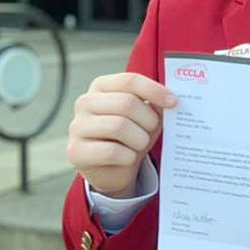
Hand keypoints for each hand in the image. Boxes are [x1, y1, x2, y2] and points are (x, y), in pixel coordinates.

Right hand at [67, 72, 176, 197]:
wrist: (113, 168)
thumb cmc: (130, 137)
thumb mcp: (145, 117)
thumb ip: (155, 105)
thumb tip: (170, 100)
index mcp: (101, 87)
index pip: (129, 80)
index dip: (154, 90)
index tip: (173, 102)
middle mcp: (85, 102)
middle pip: (126, 103)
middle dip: (148, 120)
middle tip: (152, 130)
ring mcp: (77, 127)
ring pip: (119, 126)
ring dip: (140, 139)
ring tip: (140, 144)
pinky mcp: (76, 151)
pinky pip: (112, 151)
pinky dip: (128, 157)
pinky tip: (128, 158)